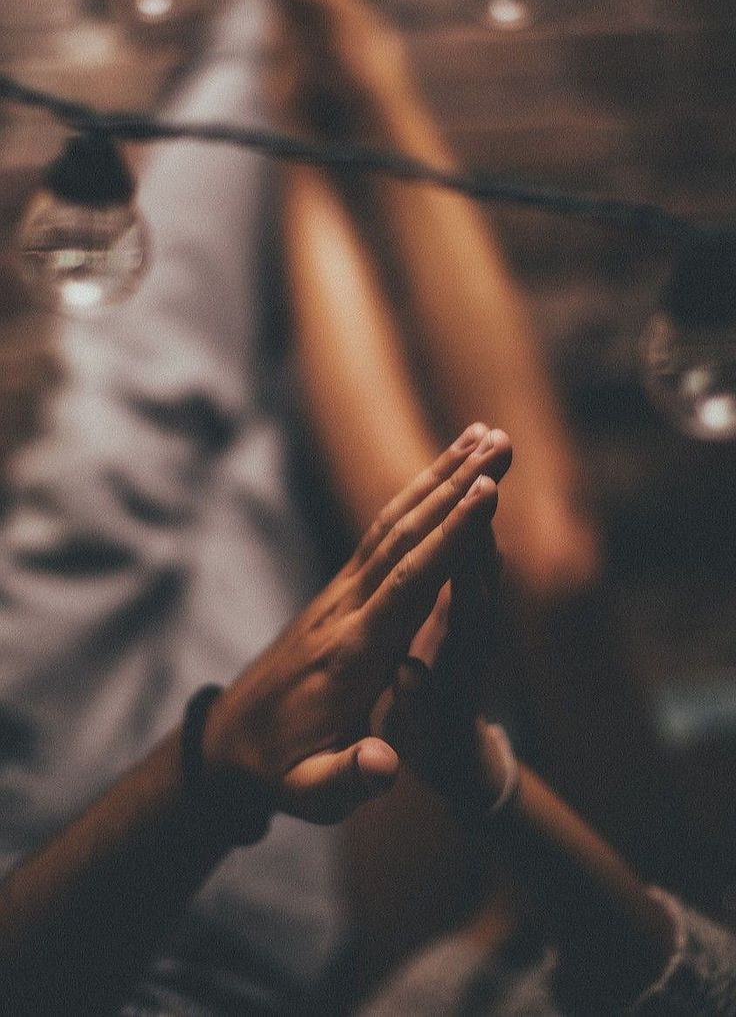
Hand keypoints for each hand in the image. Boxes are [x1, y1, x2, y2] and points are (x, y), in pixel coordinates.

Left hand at [203, 423, 510, 823]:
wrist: (228, 744)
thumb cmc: (279, 772)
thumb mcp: (309, 793)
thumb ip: (349, 779)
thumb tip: (387, 764)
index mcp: (352, 653)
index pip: (408, 583)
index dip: (448, 538)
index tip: (486, 494)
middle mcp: (346, 608)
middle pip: (405, 535)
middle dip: (455, 487)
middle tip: (502, 443)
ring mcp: (340, 593)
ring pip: (393, 522)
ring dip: (438, 477)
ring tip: (483, 436)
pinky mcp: (340, 589)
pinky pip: (383, 531)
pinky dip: (417, 496)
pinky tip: (443, 473)